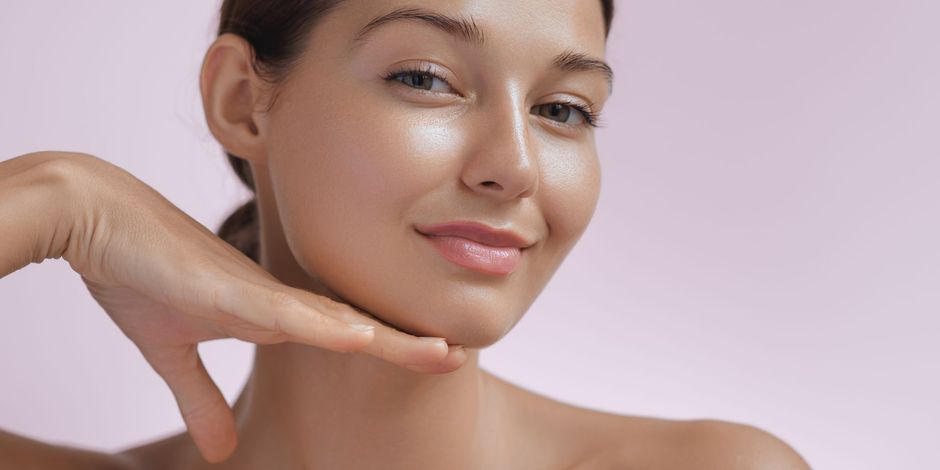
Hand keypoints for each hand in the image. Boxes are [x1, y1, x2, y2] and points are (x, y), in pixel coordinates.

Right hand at [41, 152, 466, 461]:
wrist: (95, 217)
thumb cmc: (137, 272)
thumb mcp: (171, 354)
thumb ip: (201, 397)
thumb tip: (221, 451)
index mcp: (269, 314)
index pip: (341, 335)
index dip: (387, 348)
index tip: (431, 358)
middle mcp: (276, 300)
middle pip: (354, 325)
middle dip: (407, 345)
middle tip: (458, 356)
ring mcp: (256, 293)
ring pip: (335, 320)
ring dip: (388, 338)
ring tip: (442, 353)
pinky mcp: (226, 289)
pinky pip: (283, 312)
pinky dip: (322, 327)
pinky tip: (361, 336)